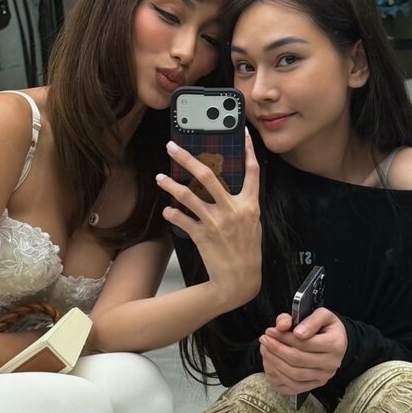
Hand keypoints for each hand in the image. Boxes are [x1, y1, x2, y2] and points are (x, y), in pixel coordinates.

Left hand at [156, 131, 260, 309]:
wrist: (239, 280)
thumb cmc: (246, 252)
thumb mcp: (252, 224)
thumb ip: (242, 204)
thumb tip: (224, 187)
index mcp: (250, 205)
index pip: (252, 171)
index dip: (247, 150)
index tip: (240, 132)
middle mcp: (233, 210)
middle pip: (208, 176)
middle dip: (188, 159)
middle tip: (173, 147)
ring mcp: (216, 222)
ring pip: (189, 196)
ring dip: (171, 185)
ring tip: (159, 178)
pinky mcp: (203, 236)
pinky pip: (183, 220)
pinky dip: (173, 215)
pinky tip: (167, 211)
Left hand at [259, 307, 346, 395]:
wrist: (334, 342)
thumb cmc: (325, 327)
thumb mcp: (322, 314)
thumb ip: (308, 319)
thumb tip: (293, 331)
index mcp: (336, 345)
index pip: (304, 344)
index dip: (285, 338)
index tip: (270, 331)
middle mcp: (331, 364)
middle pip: (297, 360)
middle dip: (276, 349)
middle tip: (264, 339)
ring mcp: (323, 377)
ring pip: (293, 374)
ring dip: (274, 362)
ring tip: (265, 349)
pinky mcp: (314, 386)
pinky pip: (292, 386)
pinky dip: (278, 377)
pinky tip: (270, 364)